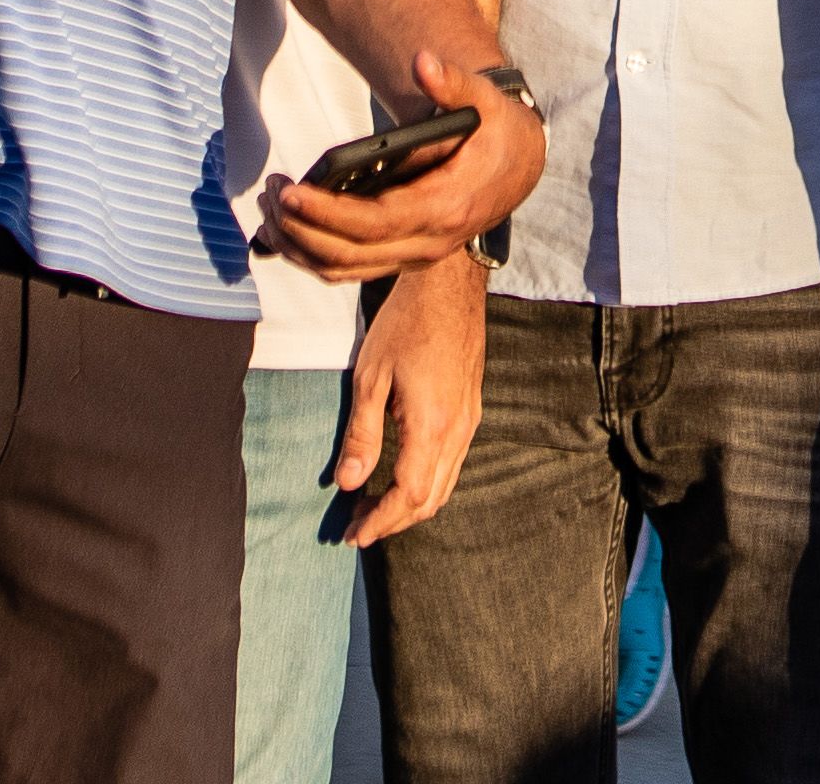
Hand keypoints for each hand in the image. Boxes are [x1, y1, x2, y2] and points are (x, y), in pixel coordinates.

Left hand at [260, 48, 543, 281]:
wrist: (517, 169)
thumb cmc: (496, 132)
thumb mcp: (485, 101)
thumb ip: (453, 83)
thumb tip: (423, 63)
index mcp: (445, 208)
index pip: (375, 223)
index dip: (328, 213)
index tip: (291, 193)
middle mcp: (428, 243)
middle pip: (349, 254)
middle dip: (301, 228)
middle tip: (270, 192)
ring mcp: (414, 256)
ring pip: (343, 269)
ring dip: (299, 245)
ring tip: (269, 207)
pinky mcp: (402, 257)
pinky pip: (349, 268)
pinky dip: (313, 253)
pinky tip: (287, 227)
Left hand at [330, 251, 486, 543]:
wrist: (449, 286)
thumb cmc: (405, 323)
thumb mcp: (371, 377)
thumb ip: (361, 434)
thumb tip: (348, 483)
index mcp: (432, 425)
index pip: (409, 495)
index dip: (381, 521)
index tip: (355, 534)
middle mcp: (458, 430)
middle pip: (431, 499)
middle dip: (393, 521)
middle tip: (357, 528)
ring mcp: (470, 421)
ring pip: (445, 484)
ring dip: (410, 505)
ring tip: (373, 507)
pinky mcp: (471, 409)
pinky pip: (453, 463)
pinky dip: (426, 483)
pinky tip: (400, 476)